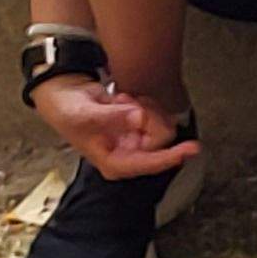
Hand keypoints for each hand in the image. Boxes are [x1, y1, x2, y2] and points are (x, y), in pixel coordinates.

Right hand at [32, 76, 198, 180]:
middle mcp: (128, 154)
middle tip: (125, 104)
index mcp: (114, 163)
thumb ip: (114, 117)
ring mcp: (134, 139)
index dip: (171, 156)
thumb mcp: (85, 115)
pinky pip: (156, 112)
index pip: (149, 162)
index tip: (191, 148)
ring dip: (143, 107)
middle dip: (147, 116)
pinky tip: (123, 101)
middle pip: (160, 138)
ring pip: (161, 123)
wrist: (65, 94)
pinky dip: (142, 102)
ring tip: (120, 103)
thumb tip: (139, 118)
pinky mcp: (138, 125)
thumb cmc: (68, 112)